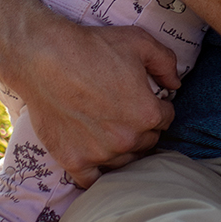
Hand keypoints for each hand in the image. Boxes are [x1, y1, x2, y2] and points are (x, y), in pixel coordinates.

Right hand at [2, 8, 179, 186]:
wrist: (45, 57)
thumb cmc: (93, 47)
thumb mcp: (139, 41)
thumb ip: (166, 62)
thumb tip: (176, 84)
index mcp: (147, 113)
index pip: (166, 118)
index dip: (159, 105)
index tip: (146, 98)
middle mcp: (127, 139)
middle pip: (148, 142)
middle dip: (143, 127)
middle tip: (126, 111)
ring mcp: (100, 154)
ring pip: (125, 161)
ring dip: (123, 148)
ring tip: (110, 129)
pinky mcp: (74, 161)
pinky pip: (93, 181)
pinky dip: (97, 172)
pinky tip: (96, 159)